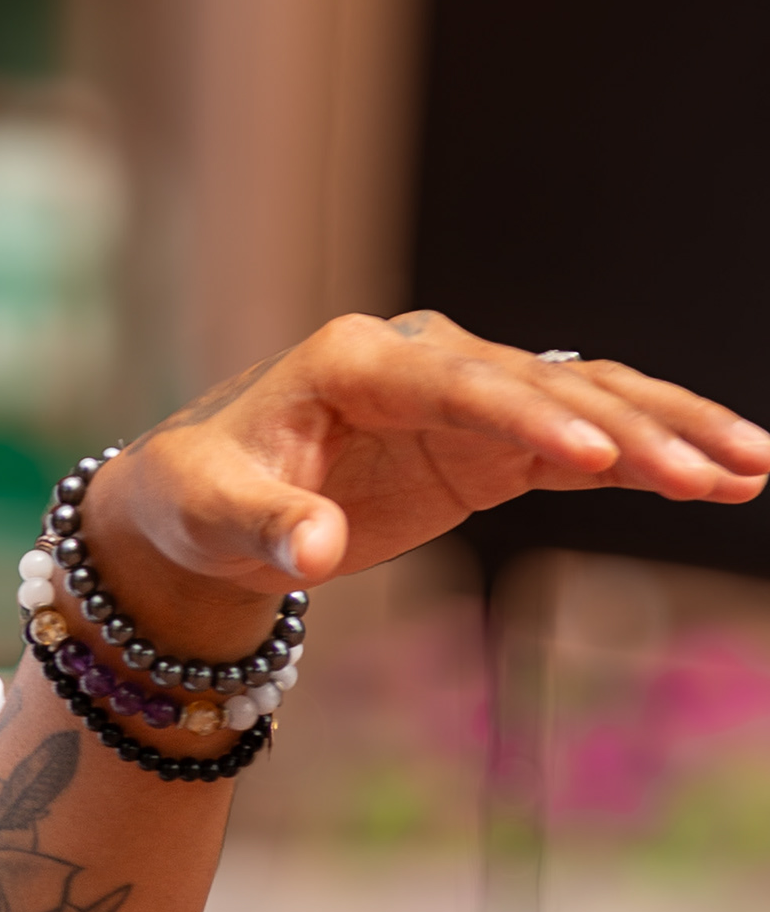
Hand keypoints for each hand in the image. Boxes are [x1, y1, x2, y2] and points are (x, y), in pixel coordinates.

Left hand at [87, 315, 768, 653]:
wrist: (202, 504)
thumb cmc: (196, 498)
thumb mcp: (210, 516)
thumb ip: (264, 528)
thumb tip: (317, 550)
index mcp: (355, 362)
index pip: (458, 384)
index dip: (527, 416)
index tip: (594, 454)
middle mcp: (424, 362)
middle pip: (547, 384)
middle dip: (633, 426)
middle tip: (713, 470)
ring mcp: (466, 396)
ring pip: (587, 399)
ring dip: (669, 433)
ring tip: (750, 468)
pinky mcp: (490, 440)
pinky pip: (586, 439)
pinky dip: (650, 456)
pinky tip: (720, 479)